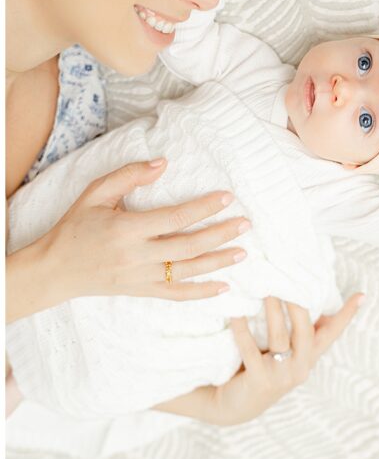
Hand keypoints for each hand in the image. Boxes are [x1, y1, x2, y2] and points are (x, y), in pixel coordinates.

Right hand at [7, 158, 248, 322]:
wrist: (53, 269)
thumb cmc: (75, 227)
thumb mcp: (94, 194)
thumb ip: (128, 177)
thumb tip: (163, 163)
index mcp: (127, 229)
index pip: (175, 218)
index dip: (204, 207)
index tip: (227, 197)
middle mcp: (137, 255)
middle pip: (188, 246)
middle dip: (220, 234)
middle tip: (245, 223)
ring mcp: (141, 277)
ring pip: (188, 271)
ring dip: (218, 261)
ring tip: (243, 251)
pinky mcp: (142, 291)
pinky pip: (177, 294)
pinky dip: (202, 293)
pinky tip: (225, 287)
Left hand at [210, 295, 363, 424]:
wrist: (235, 407)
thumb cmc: (261, 369)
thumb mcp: (285, 353)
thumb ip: (298, 333)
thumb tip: (309, 300)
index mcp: (308, 358)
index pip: (332, 333)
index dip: (346, 315)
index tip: (361, 295)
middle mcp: (300, 367)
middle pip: (305, 332)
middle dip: (298, 307)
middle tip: (289, 282)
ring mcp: (280, 376)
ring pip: (280, 338)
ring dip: (273, 312)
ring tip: (266, 290)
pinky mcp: (258, 381)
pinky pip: (250, 351)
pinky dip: (242, 331)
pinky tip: (236, 315)